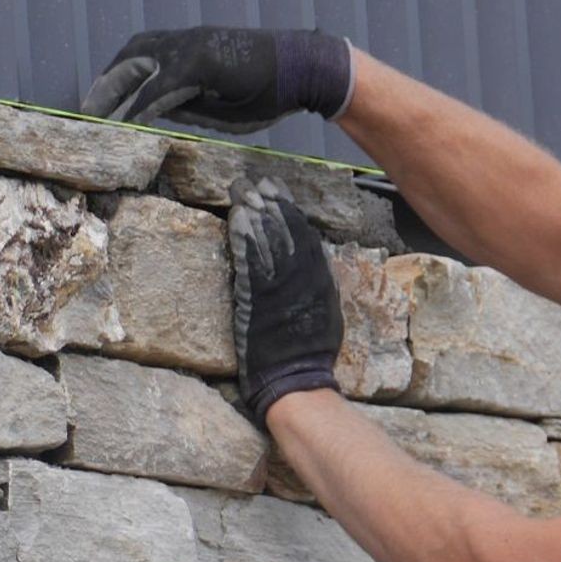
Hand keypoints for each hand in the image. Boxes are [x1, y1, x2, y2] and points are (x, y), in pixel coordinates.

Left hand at [80, 27, 352, 132]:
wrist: (304, 70)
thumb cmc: (266, 88)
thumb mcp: (215, 100)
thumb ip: (184, 101)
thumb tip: (153, 115)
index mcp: (188, 46)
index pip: (140, 57)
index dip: (117, 79)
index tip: (100, 101)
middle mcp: (184, 40)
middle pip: (130, 57)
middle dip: (106, 84)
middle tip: (85, 110)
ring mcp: (191, 47)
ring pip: (139, 70)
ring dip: (114, 95)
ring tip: (94, 118)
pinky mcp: (200, 62)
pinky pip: (160, 88)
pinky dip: (139, 106)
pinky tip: (125, 124)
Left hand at [227, 176, 343, 421]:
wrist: (296, 380)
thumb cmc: (310, 355)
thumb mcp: (324, 313)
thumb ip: (316, 286)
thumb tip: (309, 265)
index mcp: (318, 280)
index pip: (304, 236)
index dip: (289, 211)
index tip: (278, 190)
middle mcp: (301, 278)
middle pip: (285, 231)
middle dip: (270, 203)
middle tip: (257, 181)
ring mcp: (279, 287)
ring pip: (268, 240)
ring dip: (254, 213)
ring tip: (242, 190)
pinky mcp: (258, 299)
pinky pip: (250, 262)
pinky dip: (244, 239)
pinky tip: (236, 219)